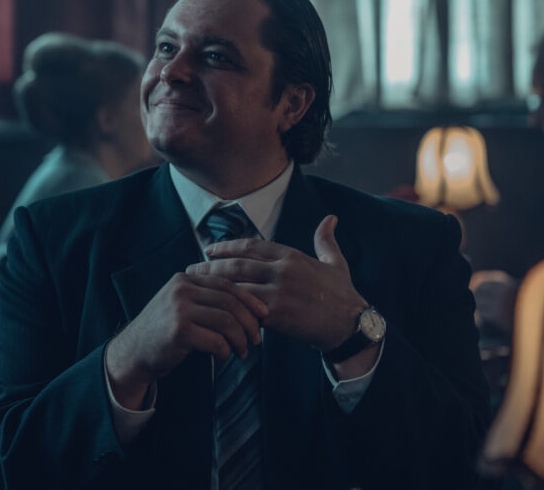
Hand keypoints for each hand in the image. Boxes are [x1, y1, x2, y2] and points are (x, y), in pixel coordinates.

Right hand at [105, 272, 267, 408]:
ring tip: (243, 352)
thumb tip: (248, 304)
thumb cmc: (163, 331)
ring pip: (227, 321)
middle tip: (257, 339)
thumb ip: (205, 297)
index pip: (227, 283)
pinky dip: (226, 352)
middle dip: (249, 322)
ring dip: (241, 340)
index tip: (264, 314)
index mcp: (185, 279)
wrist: (133, 352)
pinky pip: (216, 341)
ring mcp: (179, 309)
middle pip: (231, 301)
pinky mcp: (179, 331)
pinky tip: (223, 357)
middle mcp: (182, 289)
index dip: (250, 299)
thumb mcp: (181, 304)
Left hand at [186, 215, 364, 350]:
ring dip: (213, 285)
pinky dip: (228, 307)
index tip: (209, 249)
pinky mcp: (277, 313)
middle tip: (192, 268)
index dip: (227, 246)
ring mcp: (279, 291)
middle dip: (211, 265)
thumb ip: (326, 241)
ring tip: (195, 287)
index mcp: (292, 255)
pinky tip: (213, 309)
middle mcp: (284, 269)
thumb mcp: (336, 263)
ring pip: (237, 284)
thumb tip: (331, 218)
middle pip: (237, 263)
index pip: (251, 246)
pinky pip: (245, 307)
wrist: (351, 325)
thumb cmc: (343, 296)